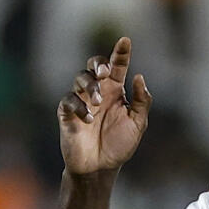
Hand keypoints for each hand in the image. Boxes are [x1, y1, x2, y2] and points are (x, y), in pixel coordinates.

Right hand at [56, 38, 148, 175]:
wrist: (100, 167)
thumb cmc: (119, 145)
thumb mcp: (137, 124)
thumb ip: (141, 102)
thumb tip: (139, 77)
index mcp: (115, 91)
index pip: (117, 66)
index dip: (120, 53)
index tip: (125, 41)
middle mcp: (98, 92)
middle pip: (93, 66)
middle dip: (97, 64)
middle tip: (104, 74)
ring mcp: (81, 101)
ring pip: (80, 79)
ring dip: (89, 86)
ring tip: (97, 103)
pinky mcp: (67, 113)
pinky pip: (68, 100)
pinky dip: (78, 106)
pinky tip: (88, 119)